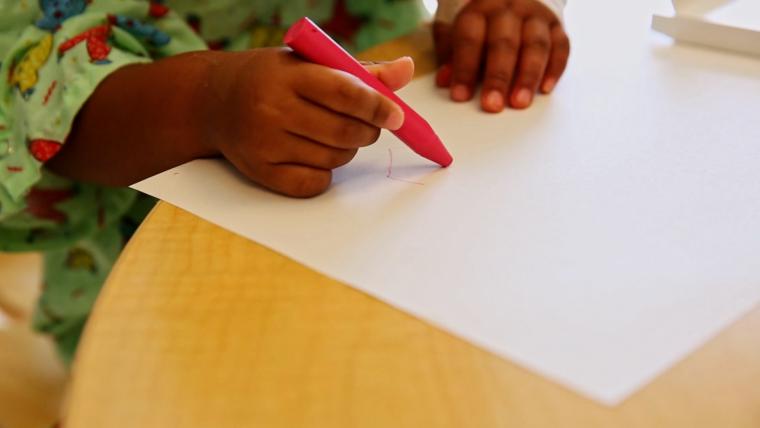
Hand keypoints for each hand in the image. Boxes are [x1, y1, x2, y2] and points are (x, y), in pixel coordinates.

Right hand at [203, 48, 413, 196]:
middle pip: (344, 131)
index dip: (377, 107)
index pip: (345, 93)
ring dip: (347, 150)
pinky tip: (315, 155)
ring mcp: (264, 143)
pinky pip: (314, 184)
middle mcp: (272, 108)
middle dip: (368, 131)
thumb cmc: (272, 78)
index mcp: (288, 74)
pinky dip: (325, 173)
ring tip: (332, 134)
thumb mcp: (309, 63)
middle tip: (367, 125)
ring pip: (333, 158)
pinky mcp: (260, 171)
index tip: (396, 116)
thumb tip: (407, 69)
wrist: (213, 100)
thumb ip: (359, 71)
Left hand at [433, 0, 569, 111]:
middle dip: (498, 77)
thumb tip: (445, 81)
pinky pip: (561, 46)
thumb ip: (450, 53)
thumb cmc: (479, 21)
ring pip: (535, 45)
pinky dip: (554, 68)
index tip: (460, 96)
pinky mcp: (557, 26)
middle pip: (504, 44)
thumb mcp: (455, 28)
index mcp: (478, 10)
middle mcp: (509, 10)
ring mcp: (535, 17)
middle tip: (492, 105)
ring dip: (528, 76)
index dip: (464, 69)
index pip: (470, 40)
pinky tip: (545, 89)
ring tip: (520, 103)